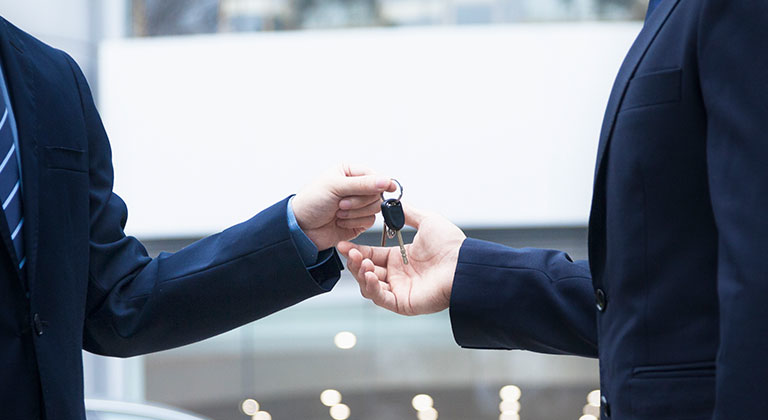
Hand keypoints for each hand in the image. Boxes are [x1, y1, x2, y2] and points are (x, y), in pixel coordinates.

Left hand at [292, 164, 394, 249]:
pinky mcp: (359, 221)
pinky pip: (370, 221)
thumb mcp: (335, 186)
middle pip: (377, 193)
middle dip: (358, 201)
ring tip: (338, 212)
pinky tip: (340, 221)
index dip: (381, 183)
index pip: (374, 175)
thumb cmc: (311, 202)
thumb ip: (362, 184)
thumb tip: (385, 181)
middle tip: (340, 203)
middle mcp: (356, 188)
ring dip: (355, 212)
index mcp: (349, 173)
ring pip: (375, 208)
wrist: (300, 228)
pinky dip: (354, 222)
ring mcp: (358, 206)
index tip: (388, 188)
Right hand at [337, 205, 465, 314]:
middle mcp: (398, 276)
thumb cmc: (451, 245)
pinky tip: (369, 274)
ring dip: (360, 274)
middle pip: (365, 271)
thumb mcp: (427, 221)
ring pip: (369, 286)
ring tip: (361, 262)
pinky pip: (380, 298)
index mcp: (400, 258)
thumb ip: (407, 213)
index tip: (343, 243)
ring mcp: (400, 290)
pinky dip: (371, 288)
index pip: (370, 255)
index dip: (355, 250)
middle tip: (348, 251)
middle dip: (354, 261)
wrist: (464, 264)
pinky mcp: (403, 304)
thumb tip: (393, 202)